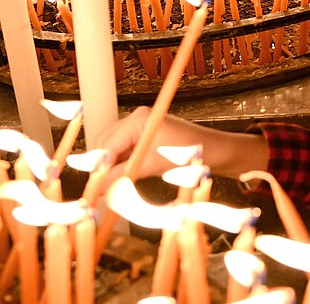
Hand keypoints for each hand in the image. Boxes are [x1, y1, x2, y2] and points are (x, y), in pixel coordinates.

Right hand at [96, 106, 265, 182]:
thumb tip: (98, 190)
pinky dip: (121, 168)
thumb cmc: (191, 153)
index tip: (94, 188)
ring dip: (111, 170)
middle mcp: (136, 120)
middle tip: (102, 191)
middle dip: (102, 168)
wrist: (215, 152)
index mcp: (139, 118)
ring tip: (113, 189)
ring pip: (112, 152)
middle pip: (105, 146)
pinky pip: (124, 154)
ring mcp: (139, 129)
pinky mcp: (144, 140)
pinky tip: (123, 182)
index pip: (107, 144)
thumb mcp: (154, 165)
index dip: (99, 167)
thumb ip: (124, 176)